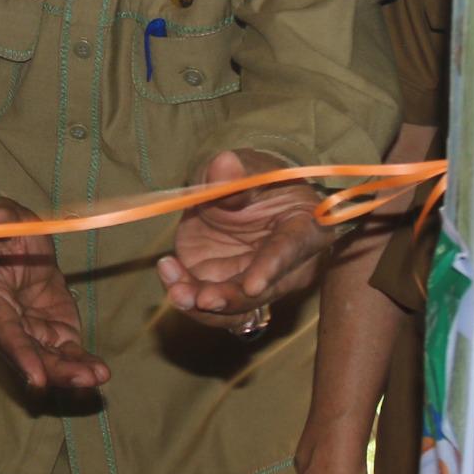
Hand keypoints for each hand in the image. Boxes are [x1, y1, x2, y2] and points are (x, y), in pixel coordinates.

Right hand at [0, 200, 109, 392]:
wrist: (25, 247)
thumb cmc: (8, 232)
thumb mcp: (5, 218)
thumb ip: (0, 219)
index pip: (3, 331)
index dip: (19, 353)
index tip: (36, 377)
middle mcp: (8, 324)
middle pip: (29, 355)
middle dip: (53, 371)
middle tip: (80, 380)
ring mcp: (32, 333)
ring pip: (49, 360)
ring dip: (71, 373)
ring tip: (97, 376)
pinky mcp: (55, 335)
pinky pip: (68, 354)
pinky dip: (83, 364)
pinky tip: (101, 372)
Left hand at [157, 150, 330, 326]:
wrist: (233, 191)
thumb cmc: (250, 177)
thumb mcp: (243, 168)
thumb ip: (236, 175)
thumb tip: (225, 164)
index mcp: (304, 227)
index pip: (291, 249)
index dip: (271, 268)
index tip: (252, 286)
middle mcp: (289, 265)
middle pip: (263, 291)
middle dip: (230, 298)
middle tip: (200, 298)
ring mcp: (259, 281)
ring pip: (237, 308)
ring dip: (204, 308)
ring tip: (175, 290)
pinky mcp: (229, 289)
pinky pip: (211, 308)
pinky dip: (188, 297)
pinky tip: (169, 271)